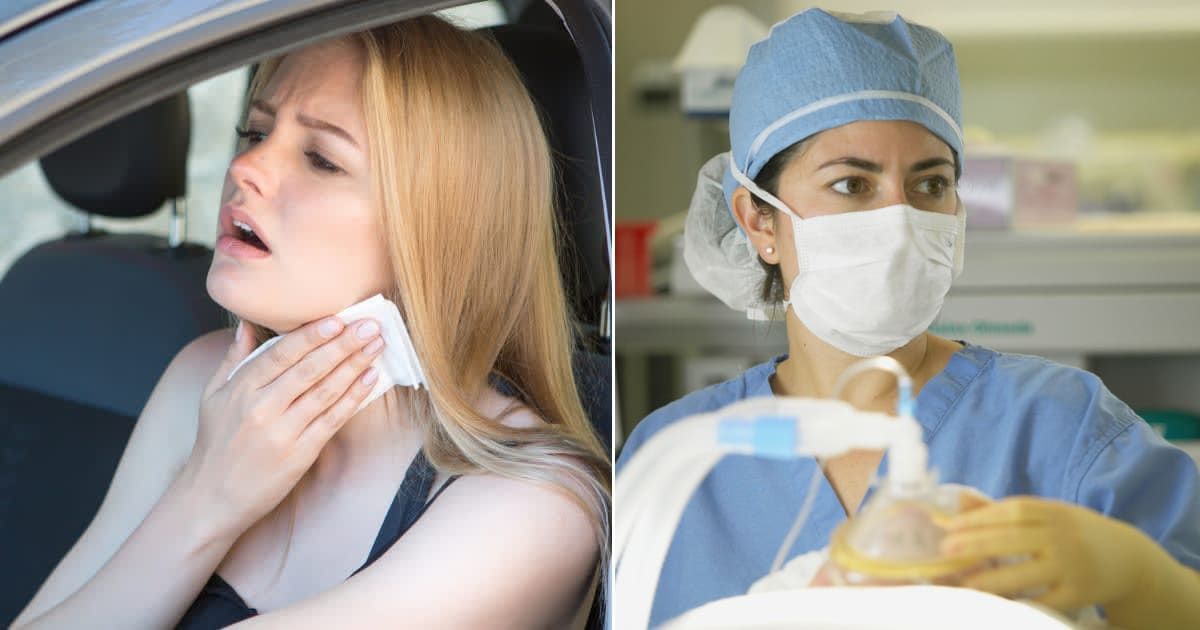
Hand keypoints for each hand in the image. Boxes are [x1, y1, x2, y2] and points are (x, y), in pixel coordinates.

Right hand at [181, 318, 384, 537]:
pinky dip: (353, 398)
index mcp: (240, 389)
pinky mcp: (300, 454)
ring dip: (354, 366)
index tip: (338, 319)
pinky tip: (370, 379)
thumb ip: (233, 359)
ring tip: (376, 345)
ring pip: (325, 391)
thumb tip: (247, 325)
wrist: (211, 498)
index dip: (312, 336)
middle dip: (343, 344)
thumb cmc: (215, 444)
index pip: (281, 354)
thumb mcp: (212, 396)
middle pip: (309, 369)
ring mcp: (282, 432)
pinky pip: (332, 419)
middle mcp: (261, 407)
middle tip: (371, 325)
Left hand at [940, 496, 1154, 612]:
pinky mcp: (1078, 595)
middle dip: (977, 544)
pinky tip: (993, 603)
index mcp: (1054, 512)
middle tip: (946, 550)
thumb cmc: (1074, 534)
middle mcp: (1063, 537)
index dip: (980, 517)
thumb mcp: (1049, 514)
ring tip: (964, 582)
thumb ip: (1006, 510)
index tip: (949, 526)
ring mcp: (1072, 567)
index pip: (1013, 511)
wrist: (1128, 560)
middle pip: (1014, 538)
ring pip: (1025, 574)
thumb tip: (959, 502)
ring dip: (991, 579)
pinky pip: (1042, 601)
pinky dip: (1017, 603)